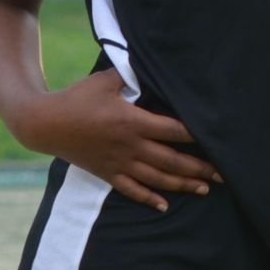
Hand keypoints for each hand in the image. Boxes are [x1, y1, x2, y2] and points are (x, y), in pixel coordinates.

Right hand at [15, 67, 222, 210]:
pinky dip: (149, 199)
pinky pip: (131, 190)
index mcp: (133, 122)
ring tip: (204, 189)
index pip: (173, 131)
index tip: (218, 140)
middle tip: (224, 175)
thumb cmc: (76, 98)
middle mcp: (130, 146)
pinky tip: (165, 206)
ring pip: (157, 178)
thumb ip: (130, 74)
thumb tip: (151, 63)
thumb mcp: (104, 81)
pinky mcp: (107, 173)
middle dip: (199, 168)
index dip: (197, 136)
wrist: (44, 123)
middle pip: (172, 160)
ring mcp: (119, 163)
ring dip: (182, 185)